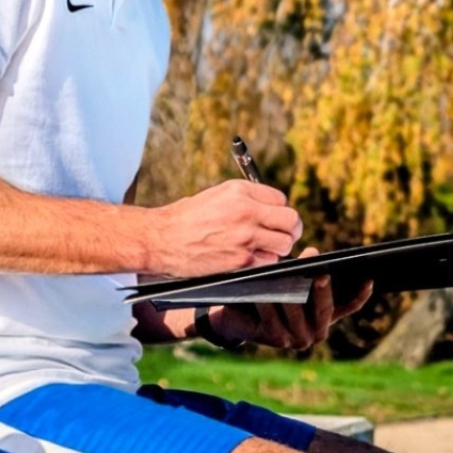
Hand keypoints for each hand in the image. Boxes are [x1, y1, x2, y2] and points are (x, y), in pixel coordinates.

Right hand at [149, 179, 302, 277]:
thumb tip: (269, 211)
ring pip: (285, 243)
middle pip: (291, 220)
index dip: (277, 211)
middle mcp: (246, 210)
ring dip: (278, 247)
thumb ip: (244, 200)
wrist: (161, 239)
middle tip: (281, 234)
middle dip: (289, 229)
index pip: (281, 199)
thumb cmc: (184, 218)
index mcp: (239, 191)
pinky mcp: (241, 259)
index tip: (271, 219)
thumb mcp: (215, 196)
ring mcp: (245, 236)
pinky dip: (263, 262)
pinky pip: (269, 261)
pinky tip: (248, 258)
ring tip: (262, 248)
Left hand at [209, 247, 373, 350]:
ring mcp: (297, 338)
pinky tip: (261, 295)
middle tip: (322, 271)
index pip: (348, 305)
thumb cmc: (268, 292)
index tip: (369, 278)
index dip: (360, 294)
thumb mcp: (290, 281)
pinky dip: (268, 306)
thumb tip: (313, 253)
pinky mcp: (275, 339)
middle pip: (323, 309)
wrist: (236, 314)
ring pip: (297, 313)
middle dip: (323, 289)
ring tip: (287, 275)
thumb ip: (304, 272)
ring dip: (292, 294)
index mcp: (325, 317)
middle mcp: (316, 332)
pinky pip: (273, 320)